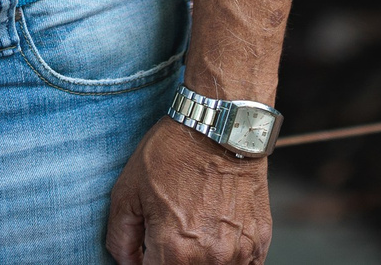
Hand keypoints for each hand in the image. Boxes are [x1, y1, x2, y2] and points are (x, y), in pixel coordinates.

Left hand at [103, 118, 270, 264]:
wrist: (220, 128)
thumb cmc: (173, 153)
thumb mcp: (127, 191)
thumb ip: (120, 238)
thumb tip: (126, 263)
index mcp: (174, 250)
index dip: (144, 261)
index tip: (147, 247)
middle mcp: (210, 259)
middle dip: (170, 258)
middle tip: (170, 231)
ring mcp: (239, 253)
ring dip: (199, 259)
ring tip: (193, 228)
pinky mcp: (259, 242)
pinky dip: (227, 258)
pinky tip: (216, 235)